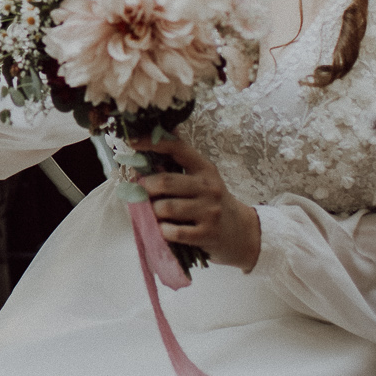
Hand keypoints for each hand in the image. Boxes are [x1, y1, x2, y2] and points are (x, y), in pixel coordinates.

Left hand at [134, 138, 260, 271]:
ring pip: (165, 207)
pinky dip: (162, 231)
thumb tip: (147, 144)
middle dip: (145, 187)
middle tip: (138, 192)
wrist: (242, 233)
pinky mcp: (207, 234)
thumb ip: (178, 166)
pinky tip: (164, 229)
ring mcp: (209, 211)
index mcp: (205, 169)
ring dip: (152, 211)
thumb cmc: (212, 203)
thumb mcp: (202, 180)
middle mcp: (209, 187)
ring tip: (152, 213)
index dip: (152, 143)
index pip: (177, 148)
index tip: (132, 142)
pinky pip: (173, 232)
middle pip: (165, 181)